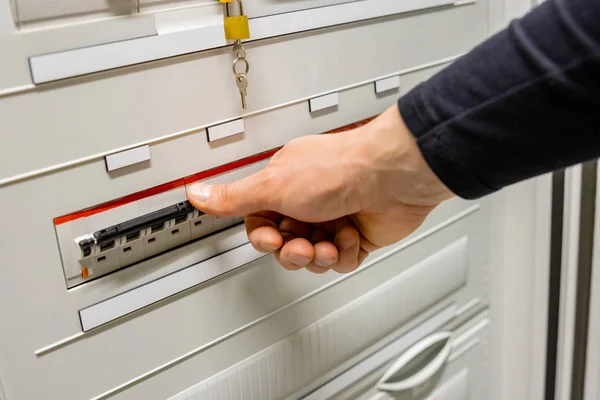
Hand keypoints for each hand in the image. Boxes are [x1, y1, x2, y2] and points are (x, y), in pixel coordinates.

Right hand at [187, 105, 453, 273]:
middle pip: (285, 244)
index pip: (260, 221)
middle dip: (292, 251)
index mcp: (284, 183)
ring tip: (328, 240)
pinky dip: (343, 254)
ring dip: (319, 255)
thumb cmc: (339, 170)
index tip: (271, 238)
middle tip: (301, 244)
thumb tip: (197, 193)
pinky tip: (349, 236)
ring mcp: (334, 217)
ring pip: (312, 257)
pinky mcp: (357, 235)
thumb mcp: (273, 186)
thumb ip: (233, 197)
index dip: (263, 238)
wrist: (392, 177)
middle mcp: (308, 200)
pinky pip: (339, 261)